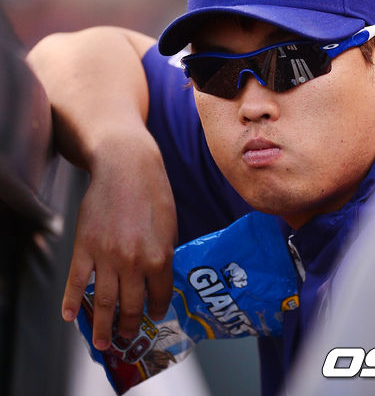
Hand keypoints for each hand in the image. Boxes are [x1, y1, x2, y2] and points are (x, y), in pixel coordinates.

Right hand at [61, 133, 176, 349]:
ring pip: (103, 302)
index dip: (158, 308)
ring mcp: (106, 256)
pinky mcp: (84, 247)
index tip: (156, 314)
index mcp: (160, 256)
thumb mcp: (170, 224)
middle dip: (130, 325)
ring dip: (103, 327)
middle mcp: (133, 262)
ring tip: (104, 342)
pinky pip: (77, 282)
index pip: (160, 295)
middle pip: (130, 305)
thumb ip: (164, 253)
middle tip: (127, 336)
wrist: (125, 166)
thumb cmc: (153, 191)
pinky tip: (71, 316)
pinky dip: (73, 302)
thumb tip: (159, 278)